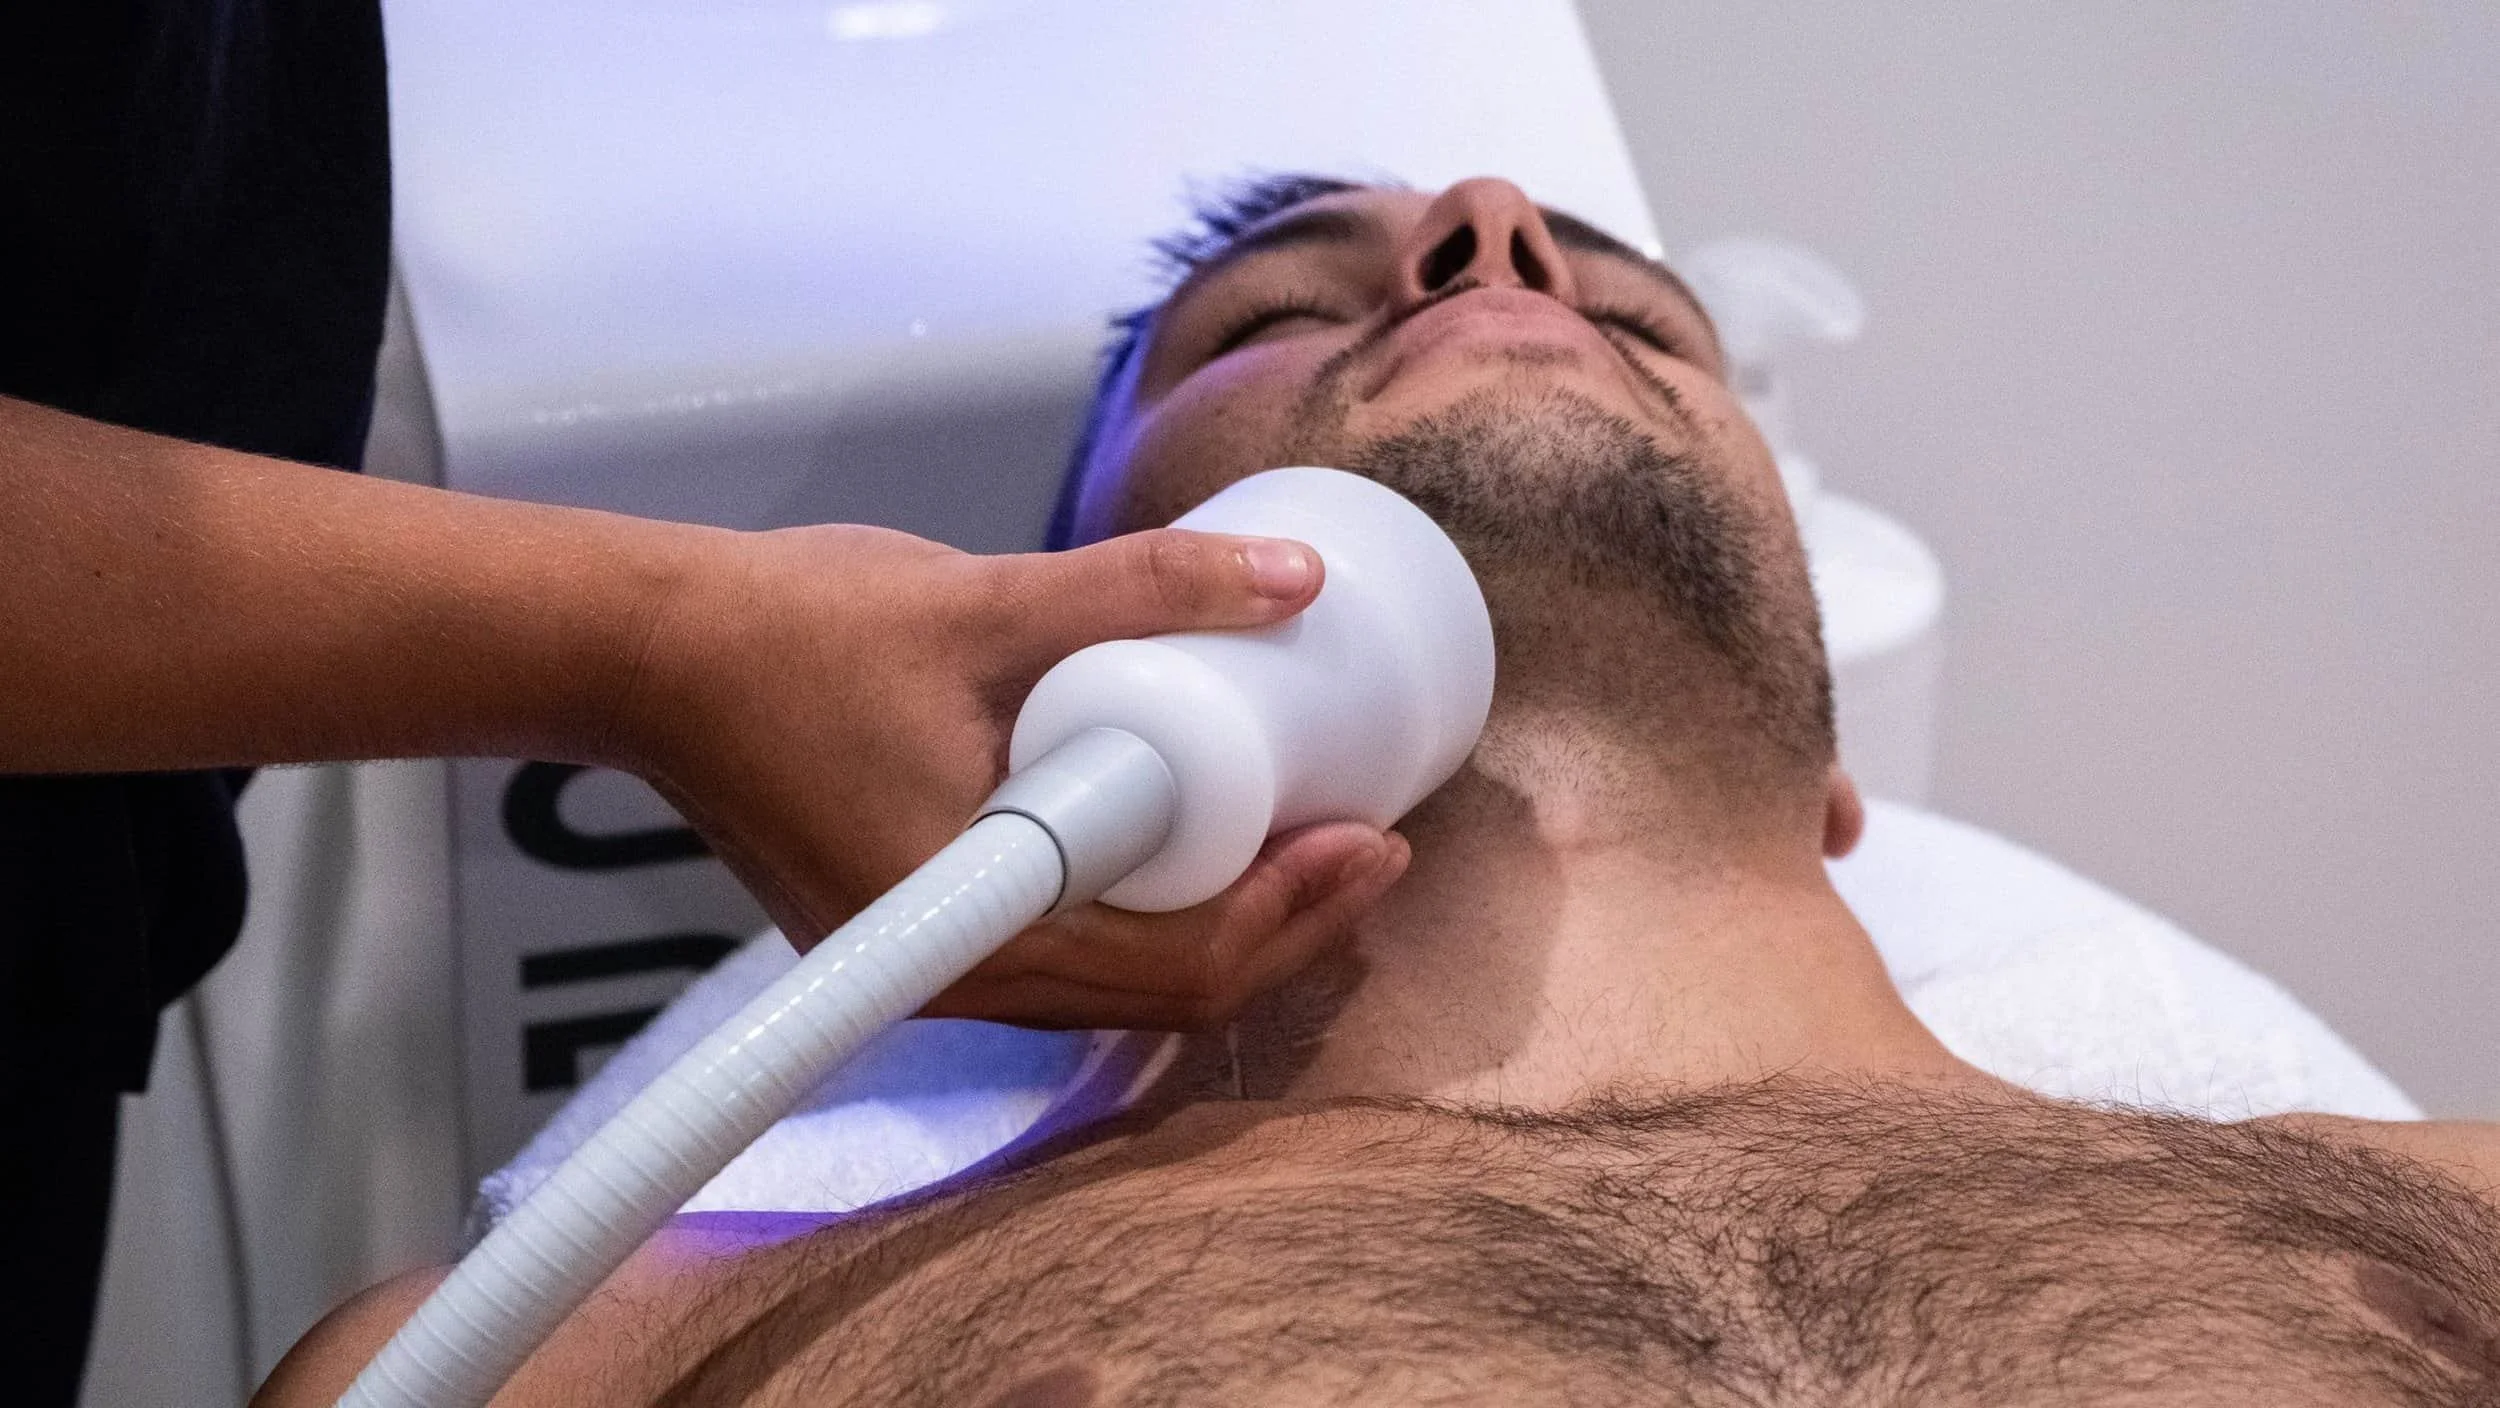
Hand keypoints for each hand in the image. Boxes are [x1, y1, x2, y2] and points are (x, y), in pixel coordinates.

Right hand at [612, 523, 1406, 1028]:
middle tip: (1368, 841)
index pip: (1176, 966)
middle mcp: (947, 978)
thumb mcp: (988, 600)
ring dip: (1221, 926)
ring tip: (1308, 842)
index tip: (1371, 839)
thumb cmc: (788, 633)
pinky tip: (1195, 846)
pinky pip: (1063, 951)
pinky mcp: (914, 929)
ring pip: (1114, 984)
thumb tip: (1300, 573)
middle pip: (1160, 995)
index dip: (1293, 913)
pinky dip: (1148, 913)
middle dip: (1282, 928)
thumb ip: (1145, 584)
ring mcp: (927, 964)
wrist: (644, 651)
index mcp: (968, 925)